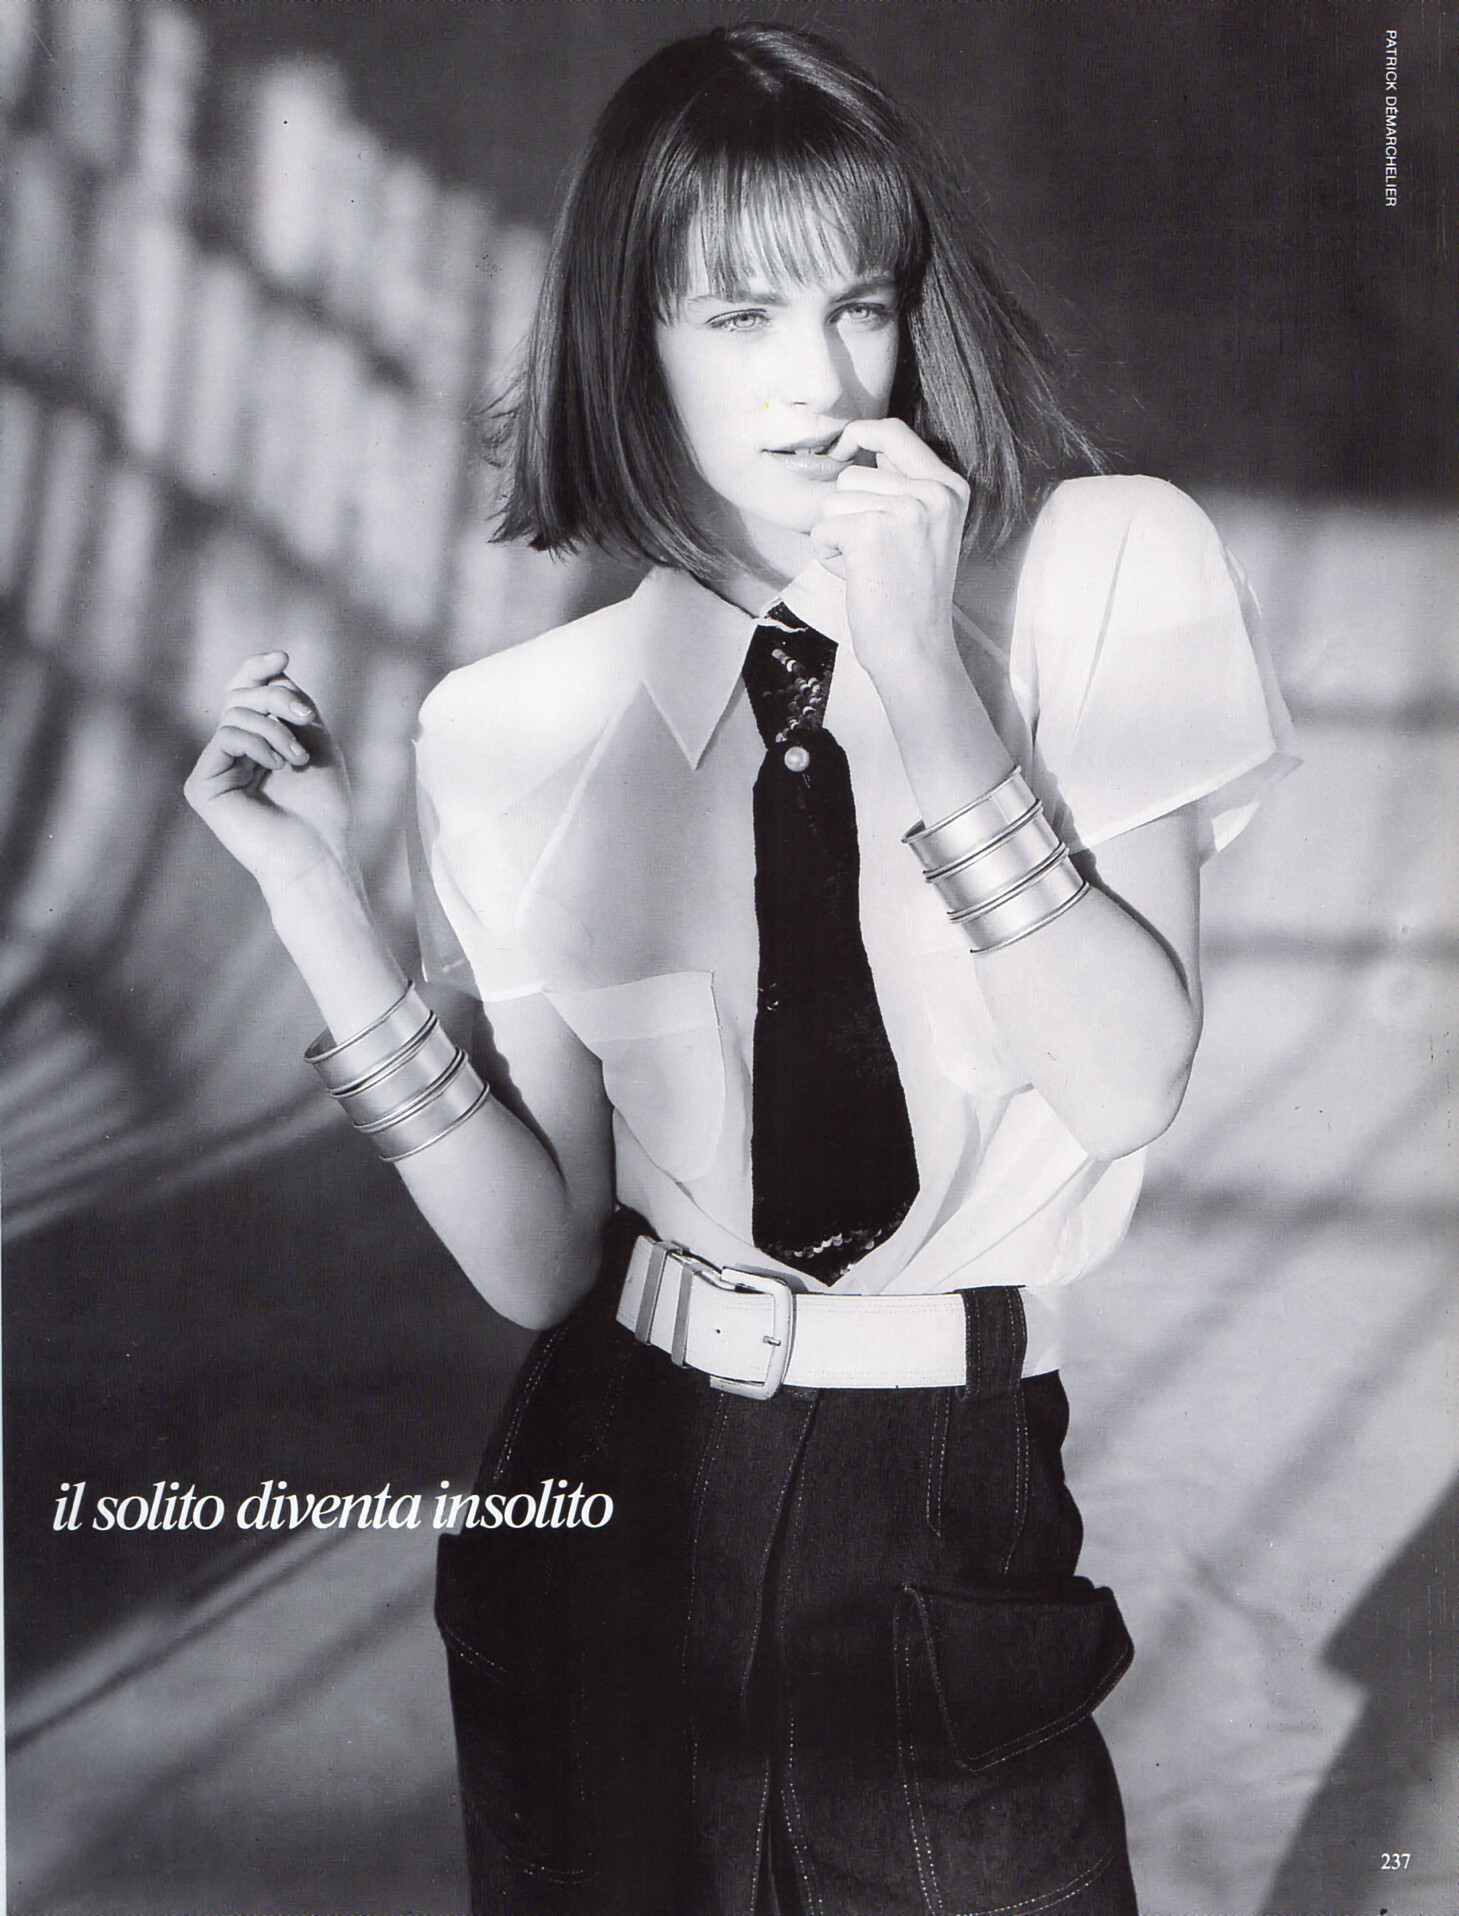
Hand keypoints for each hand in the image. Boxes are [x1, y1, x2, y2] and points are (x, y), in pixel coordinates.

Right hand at [183, 650, 355, 899]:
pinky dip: (258, 744)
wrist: (318, 851)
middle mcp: (232, 753)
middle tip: (307, 718)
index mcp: (257, 742)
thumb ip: (291, 703)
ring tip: (297, 760)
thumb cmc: (323, 805)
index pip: (245, 691)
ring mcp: (215, 768)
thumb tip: (274, 670)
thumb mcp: (315, 739)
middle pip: (241, 695)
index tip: (283, 656)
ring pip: (236, 714)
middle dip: (277, 696)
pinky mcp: (202, 785)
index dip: (258, 669)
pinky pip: (227, 736)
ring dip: (276, 729)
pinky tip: (277, 766)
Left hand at [809, 416, 969, 686]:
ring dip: (838, 537)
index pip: (893, 431)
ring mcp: (904, 510)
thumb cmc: (910, 594)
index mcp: (949, 486)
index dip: (858, 434)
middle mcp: (932, 492)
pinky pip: (822, 530)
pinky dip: (829, 556)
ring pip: (833, 501)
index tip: (840, 449)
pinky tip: (858, 578)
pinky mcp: (870, 532)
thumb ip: (900, 486)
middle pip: (852, 473)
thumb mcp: (924, 527)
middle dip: (847, 513)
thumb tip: (852, 444)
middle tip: (877, 554)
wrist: (916, 648)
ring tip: (869, 566)